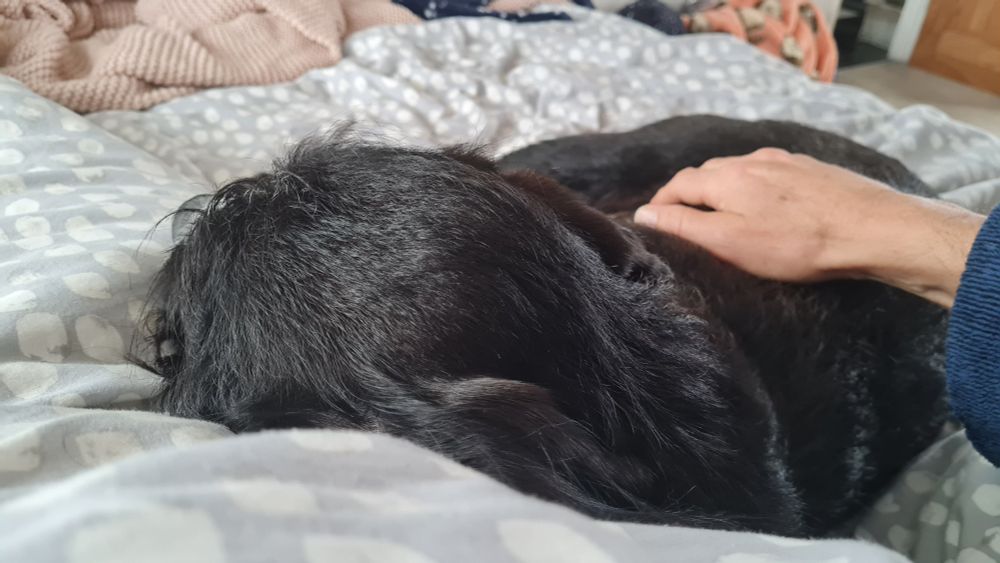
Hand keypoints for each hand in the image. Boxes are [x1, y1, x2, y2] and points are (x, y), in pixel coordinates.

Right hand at [633, 148, 985, 307]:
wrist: (872, 229)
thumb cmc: (796, 243)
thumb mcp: (730, 241)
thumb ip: (685, 224)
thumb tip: (645, 212)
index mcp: (726, 177)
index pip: (679, 184)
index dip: (661, 202)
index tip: (652, 221)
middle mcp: (752, 160)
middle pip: (708, 173)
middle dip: (689, 193)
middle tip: (684, 219)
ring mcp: (784, 161)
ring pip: (740, 171)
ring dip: (722, 188)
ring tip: (722, 213)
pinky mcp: (811, 169)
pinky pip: (769, 173)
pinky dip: (754, 187)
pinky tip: (766, 205)